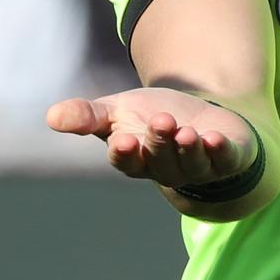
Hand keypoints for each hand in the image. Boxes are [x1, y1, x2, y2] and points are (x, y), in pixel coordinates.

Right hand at [47, 87, 263, 212]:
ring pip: (192, 164)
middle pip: (161, 161)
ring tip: (185, 131)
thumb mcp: (118, 111)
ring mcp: (200, 166)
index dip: (125, 154)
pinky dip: (220, 151)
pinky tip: (215, 139)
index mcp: (138, 159)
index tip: (123, 140)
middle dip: (160, 142)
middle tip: (162, 121)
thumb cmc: (154, 118)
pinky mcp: (229, 157)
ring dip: (188, 149)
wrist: (205, 120)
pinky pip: (225, 161)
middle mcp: (168, 168)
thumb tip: (50, 116)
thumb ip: (87, 116)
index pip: (128, 162)